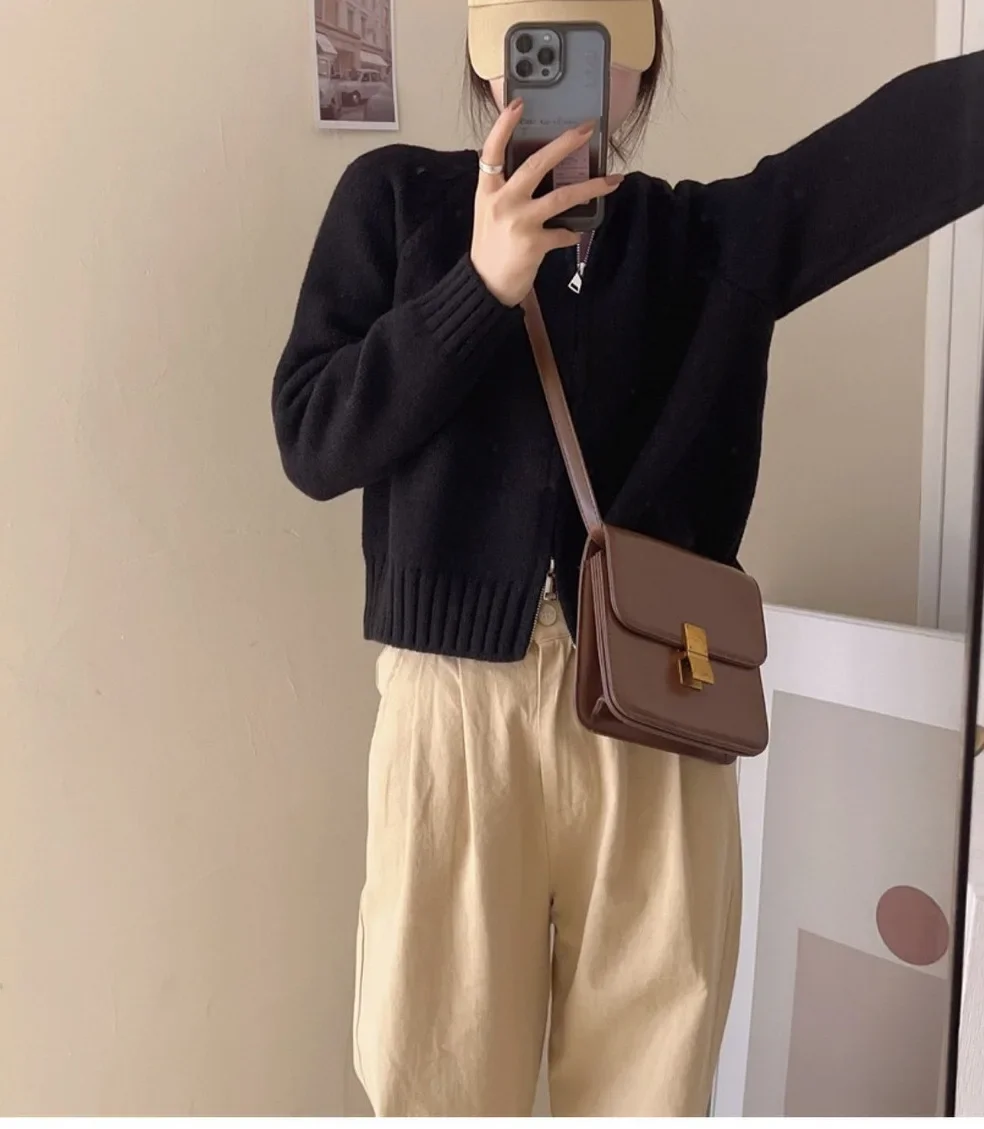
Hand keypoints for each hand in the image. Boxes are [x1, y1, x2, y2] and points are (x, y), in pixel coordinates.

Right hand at [470, 100, 623, 307]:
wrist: (486, 285)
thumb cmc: (490, 247)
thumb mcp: (488, 212)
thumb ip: (506, 191)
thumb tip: (539, 171)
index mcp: (487, 191)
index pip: (491, 151)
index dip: (504, 126)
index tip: (518, 105)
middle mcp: (501, 202)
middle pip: (536, 165)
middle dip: (564, 144)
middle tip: (586, 130)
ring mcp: (519, 222)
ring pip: (561, 197)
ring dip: (590, 188)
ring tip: (612, 180)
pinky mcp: (534, 244)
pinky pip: (563, 233)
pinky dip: (573, 233)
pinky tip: (577, 232)